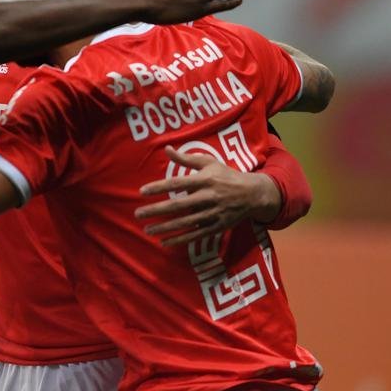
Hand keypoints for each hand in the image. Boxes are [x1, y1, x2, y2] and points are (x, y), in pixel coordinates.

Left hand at [135, 147, 280, 246]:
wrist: (253, 194)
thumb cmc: (226, 176)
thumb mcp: (209, 163)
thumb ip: (186, 158)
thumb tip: (167, 149)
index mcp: (205, 179)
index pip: (177, 183)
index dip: (159, 187)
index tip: (142, 191)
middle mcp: (208, 196)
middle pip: (179, 205)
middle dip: (157, 210)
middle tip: (138, 214)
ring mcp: (212, 213)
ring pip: (185, 222)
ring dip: (165, 227)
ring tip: (147, 230)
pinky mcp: (216, 226)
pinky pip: (195, 234)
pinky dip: (180, 239)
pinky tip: (164, 242)